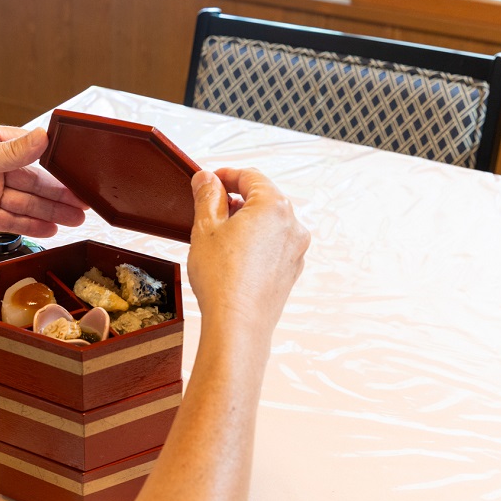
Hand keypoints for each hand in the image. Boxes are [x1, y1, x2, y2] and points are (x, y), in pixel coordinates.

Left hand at [0, 125, 87, 239]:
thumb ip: (11, 154)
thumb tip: (44, 136)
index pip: (31, 151)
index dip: (56, 165)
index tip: (79, 175)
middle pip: (31, 181)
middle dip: (57, 194)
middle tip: (84, 206)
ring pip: (24, 202)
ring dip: (49, 212)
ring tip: (75, 221)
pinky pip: (10, 219)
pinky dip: (29, 224)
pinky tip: (50, 229)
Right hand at [188, 167, 308, 332]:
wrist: (237, 324)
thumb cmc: (222, 279)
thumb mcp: (205, 228)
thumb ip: (207, 196)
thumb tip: (206, 179)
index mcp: (274, 206)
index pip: (250, 176)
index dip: (225, 175)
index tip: (208, 181)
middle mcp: (292, 225)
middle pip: (263, 198)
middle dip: (236, 198)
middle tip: (209, 208)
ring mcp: (295, 249)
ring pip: (269, 222)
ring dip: (245, 221)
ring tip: (218, 236)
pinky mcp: (291, 270)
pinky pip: (273, 245)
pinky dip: (255, 242)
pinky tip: (233, 257)